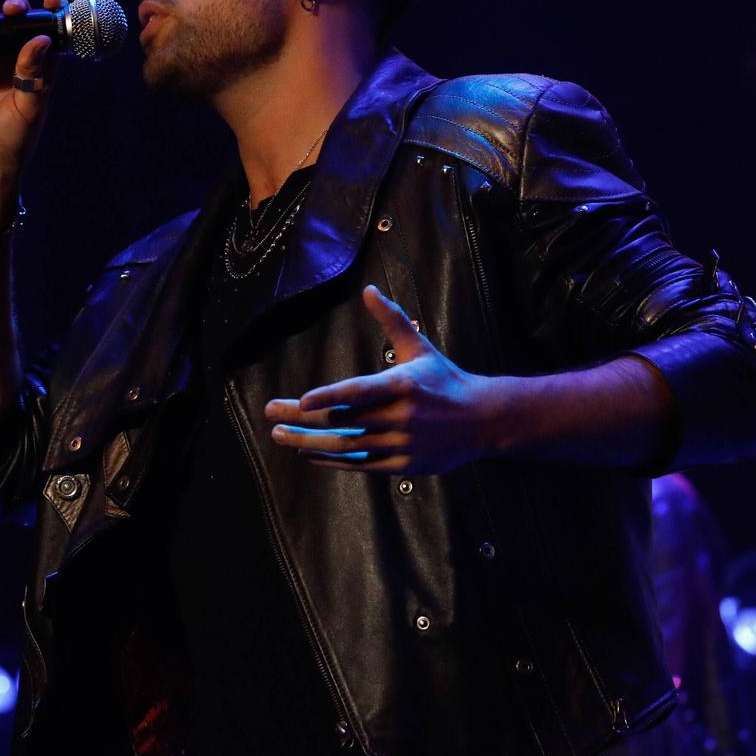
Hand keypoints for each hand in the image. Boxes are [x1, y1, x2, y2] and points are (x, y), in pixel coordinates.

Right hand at [0, 0, 64, 225]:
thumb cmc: (12, 141)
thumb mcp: (29, 108)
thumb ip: (33, 73)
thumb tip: (39, 38)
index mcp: (37, 69)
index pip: (46, 33)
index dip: (49, 13)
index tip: (49, 2)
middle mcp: (11, 61)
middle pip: (15, 23)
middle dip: (14, 8)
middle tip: (12, 10)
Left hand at [265, 286, 504, 474]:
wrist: (484, 420)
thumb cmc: (444, 380)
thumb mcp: (418, 348)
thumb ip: (392, 320)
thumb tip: (368, 290)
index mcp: (403, 385)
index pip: (359, 392)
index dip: (329, 397)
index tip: (300, 401)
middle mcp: (401, 416)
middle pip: (343, 421)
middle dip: (302, 420)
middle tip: (270, 412)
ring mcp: (402, 444)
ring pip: (346, 446)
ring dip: (309, 442)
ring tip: (279, 435)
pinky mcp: (403, 466)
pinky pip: (359, 465)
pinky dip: (332, 460)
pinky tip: (308, 452)